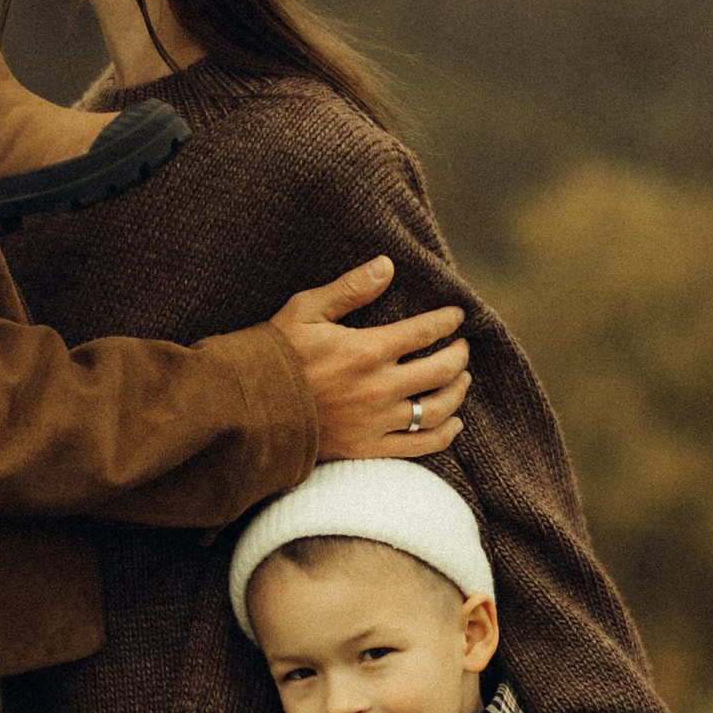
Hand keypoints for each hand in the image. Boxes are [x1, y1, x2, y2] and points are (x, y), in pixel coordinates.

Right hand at [269, 258, 469, 460]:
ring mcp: (377, 421)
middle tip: (462, 347)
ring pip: (438, 409)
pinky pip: (420, 446)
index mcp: (368, 350)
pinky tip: (454, 423)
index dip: (448, 321)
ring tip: (461, 379)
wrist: (250, 408)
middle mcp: (380, 387)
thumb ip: (350, 288)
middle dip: (459, 355)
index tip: (456, 316)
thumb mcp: (307, 310)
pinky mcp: (369, 447)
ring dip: (457, 392)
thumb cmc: (276, 354)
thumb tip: (387, 265)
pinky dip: (444, 434)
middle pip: (442, 370)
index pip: (426, 331)